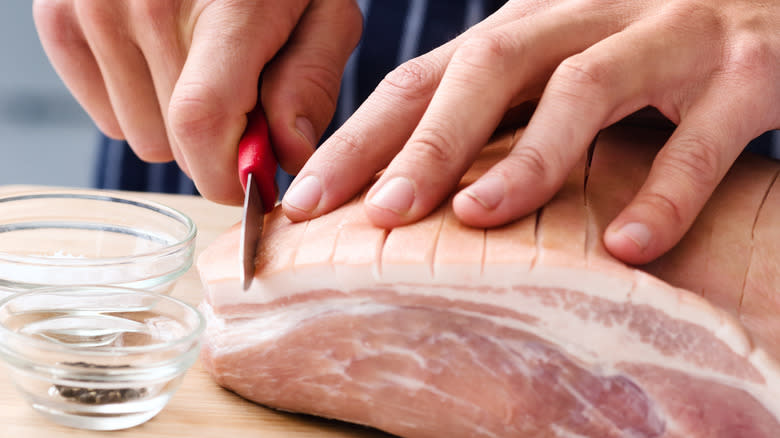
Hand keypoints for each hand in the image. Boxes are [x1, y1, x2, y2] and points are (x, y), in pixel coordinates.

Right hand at [34, 0, 361, 203]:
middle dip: (219, 143)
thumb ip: (311, 83)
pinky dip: (141, 104)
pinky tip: (163, 63)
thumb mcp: (323, 12)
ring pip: (141, 138)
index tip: (254, 183)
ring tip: (201, 68)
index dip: (228, 175)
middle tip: (241, 98)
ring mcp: (94, 8)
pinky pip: (107, 117)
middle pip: (178, 143)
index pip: (203, 124)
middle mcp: (147, 4)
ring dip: (177, 124)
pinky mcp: (59, 18)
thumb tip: (286, 155)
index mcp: (226, 5)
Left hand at [282, 0, 779, 264]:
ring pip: (583, 87)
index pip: (425, 76)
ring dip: (528, 158)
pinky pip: (699, 138)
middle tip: (378, 215)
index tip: (308, 199)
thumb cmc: (643, 44)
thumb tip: (405, 186)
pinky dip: (663, 192)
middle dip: (425, 143)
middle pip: (487, 68)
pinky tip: (628, 246)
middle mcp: (585, 18)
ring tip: (479, 218)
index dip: (362, 136)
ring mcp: (666, 38)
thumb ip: (494, 112)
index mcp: (528, 24)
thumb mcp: (556, 63)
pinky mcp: (744, 74)